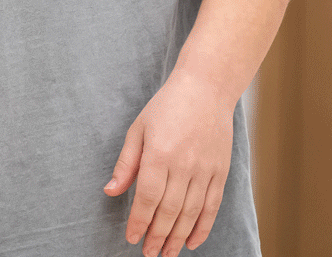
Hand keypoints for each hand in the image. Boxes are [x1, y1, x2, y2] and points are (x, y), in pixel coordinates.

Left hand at [102, 73, 233, 255]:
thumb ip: (126, 163)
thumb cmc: (166, 107)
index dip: (139, 221)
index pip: (147, 198)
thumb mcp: (137, 129)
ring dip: (177, 237)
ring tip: (166, 254)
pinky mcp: (221, 172)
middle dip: (157, 236)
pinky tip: (192, 242)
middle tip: (148, 253)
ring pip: (191, 213)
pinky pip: (212, 207)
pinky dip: (203, 227)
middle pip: (169, 211)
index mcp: (159, 154)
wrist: (207, 89)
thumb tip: (110, 191)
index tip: (131, 238)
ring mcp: (205, 170)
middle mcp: (184, 165)